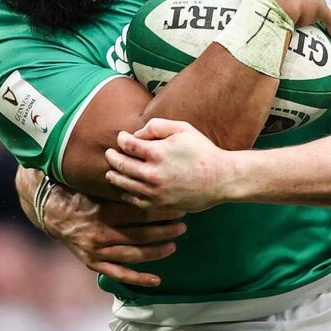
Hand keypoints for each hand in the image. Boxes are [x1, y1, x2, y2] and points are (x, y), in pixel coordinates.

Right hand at [14, 167, 185, 286]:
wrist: (52, 212)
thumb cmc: (80, 194)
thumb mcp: (99, 185)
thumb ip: (122, 184)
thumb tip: (149, 168)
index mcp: (104, 211)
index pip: (141, 213)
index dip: (163, 211)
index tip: (179, 207)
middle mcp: (101, 233)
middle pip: (142, 234)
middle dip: (166, 230)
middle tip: (183, 225)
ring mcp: (97, 251)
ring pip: (134, 254)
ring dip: (157, 251)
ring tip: (174, 244)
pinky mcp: (93, 263)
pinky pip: (119, 274)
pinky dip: (138, 278)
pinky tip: (156, 279)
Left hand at [104, 119, 233, 211]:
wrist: (221, 179)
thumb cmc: (203, 151)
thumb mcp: (183, 129)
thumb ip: (157, 126)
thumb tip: (136, 135)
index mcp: (157, 153)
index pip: (127, 145)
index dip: (121, 139)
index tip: (121, 138)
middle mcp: (152, 174)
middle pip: (120, 165)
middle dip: (112, 157)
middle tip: (109, 153)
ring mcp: (154, 191)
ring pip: (124, 184)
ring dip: (114, 176)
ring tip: (110, 172)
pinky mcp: (159, 204)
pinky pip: (135, 200)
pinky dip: (126, 194)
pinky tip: (125, 189)